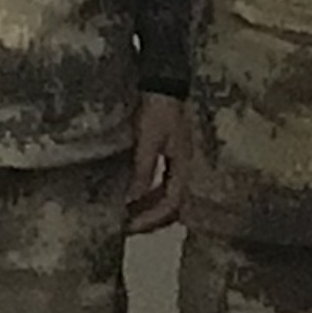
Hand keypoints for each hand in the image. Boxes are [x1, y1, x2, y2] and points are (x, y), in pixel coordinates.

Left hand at [127, 93, 187, 233]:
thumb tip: (133, 198)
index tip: (129, 227)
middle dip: (151, 220)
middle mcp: (185, 167)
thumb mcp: (149, 140)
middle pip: (172, 205)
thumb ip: (143, 169)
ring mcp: (178, 162)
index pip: (171, 203)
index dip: (151, 219)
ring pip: (167, 195)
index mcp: (184, 165)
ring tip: (128, 217)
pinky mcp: (170, 155)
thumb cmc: (159, 109)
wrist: (165, 84)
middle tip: (127, 228)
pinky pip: (162, 184)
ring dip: (149, 208)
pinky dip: (148, 194)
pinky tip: (134, 196)